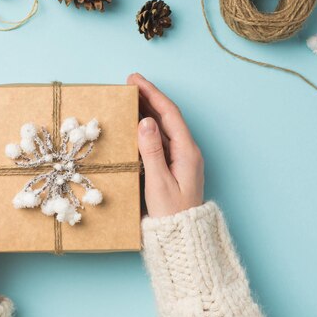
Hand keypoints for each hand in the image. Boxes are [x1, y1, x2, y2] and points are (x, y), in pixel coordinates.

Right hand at [128, 73, 203, 217]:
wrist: (183, 236)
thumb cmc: (172, 214)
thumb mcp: (159, 182)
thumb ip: (151, 151)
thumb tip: (146, 121)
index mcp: (187, 151)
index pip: (169, 114)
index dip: (152, 94)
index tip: (135, 80)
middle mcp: (187, 151)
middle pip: (168, 117)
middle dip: (150, 97)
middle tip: (129, 83)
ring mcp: (181, 158)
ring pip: (164, 127)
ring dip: (148, 110)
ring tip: (131, 97)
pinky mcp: (174, 166)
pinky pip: (161, 139)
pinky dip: (147, 127)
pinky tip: (136, 124)